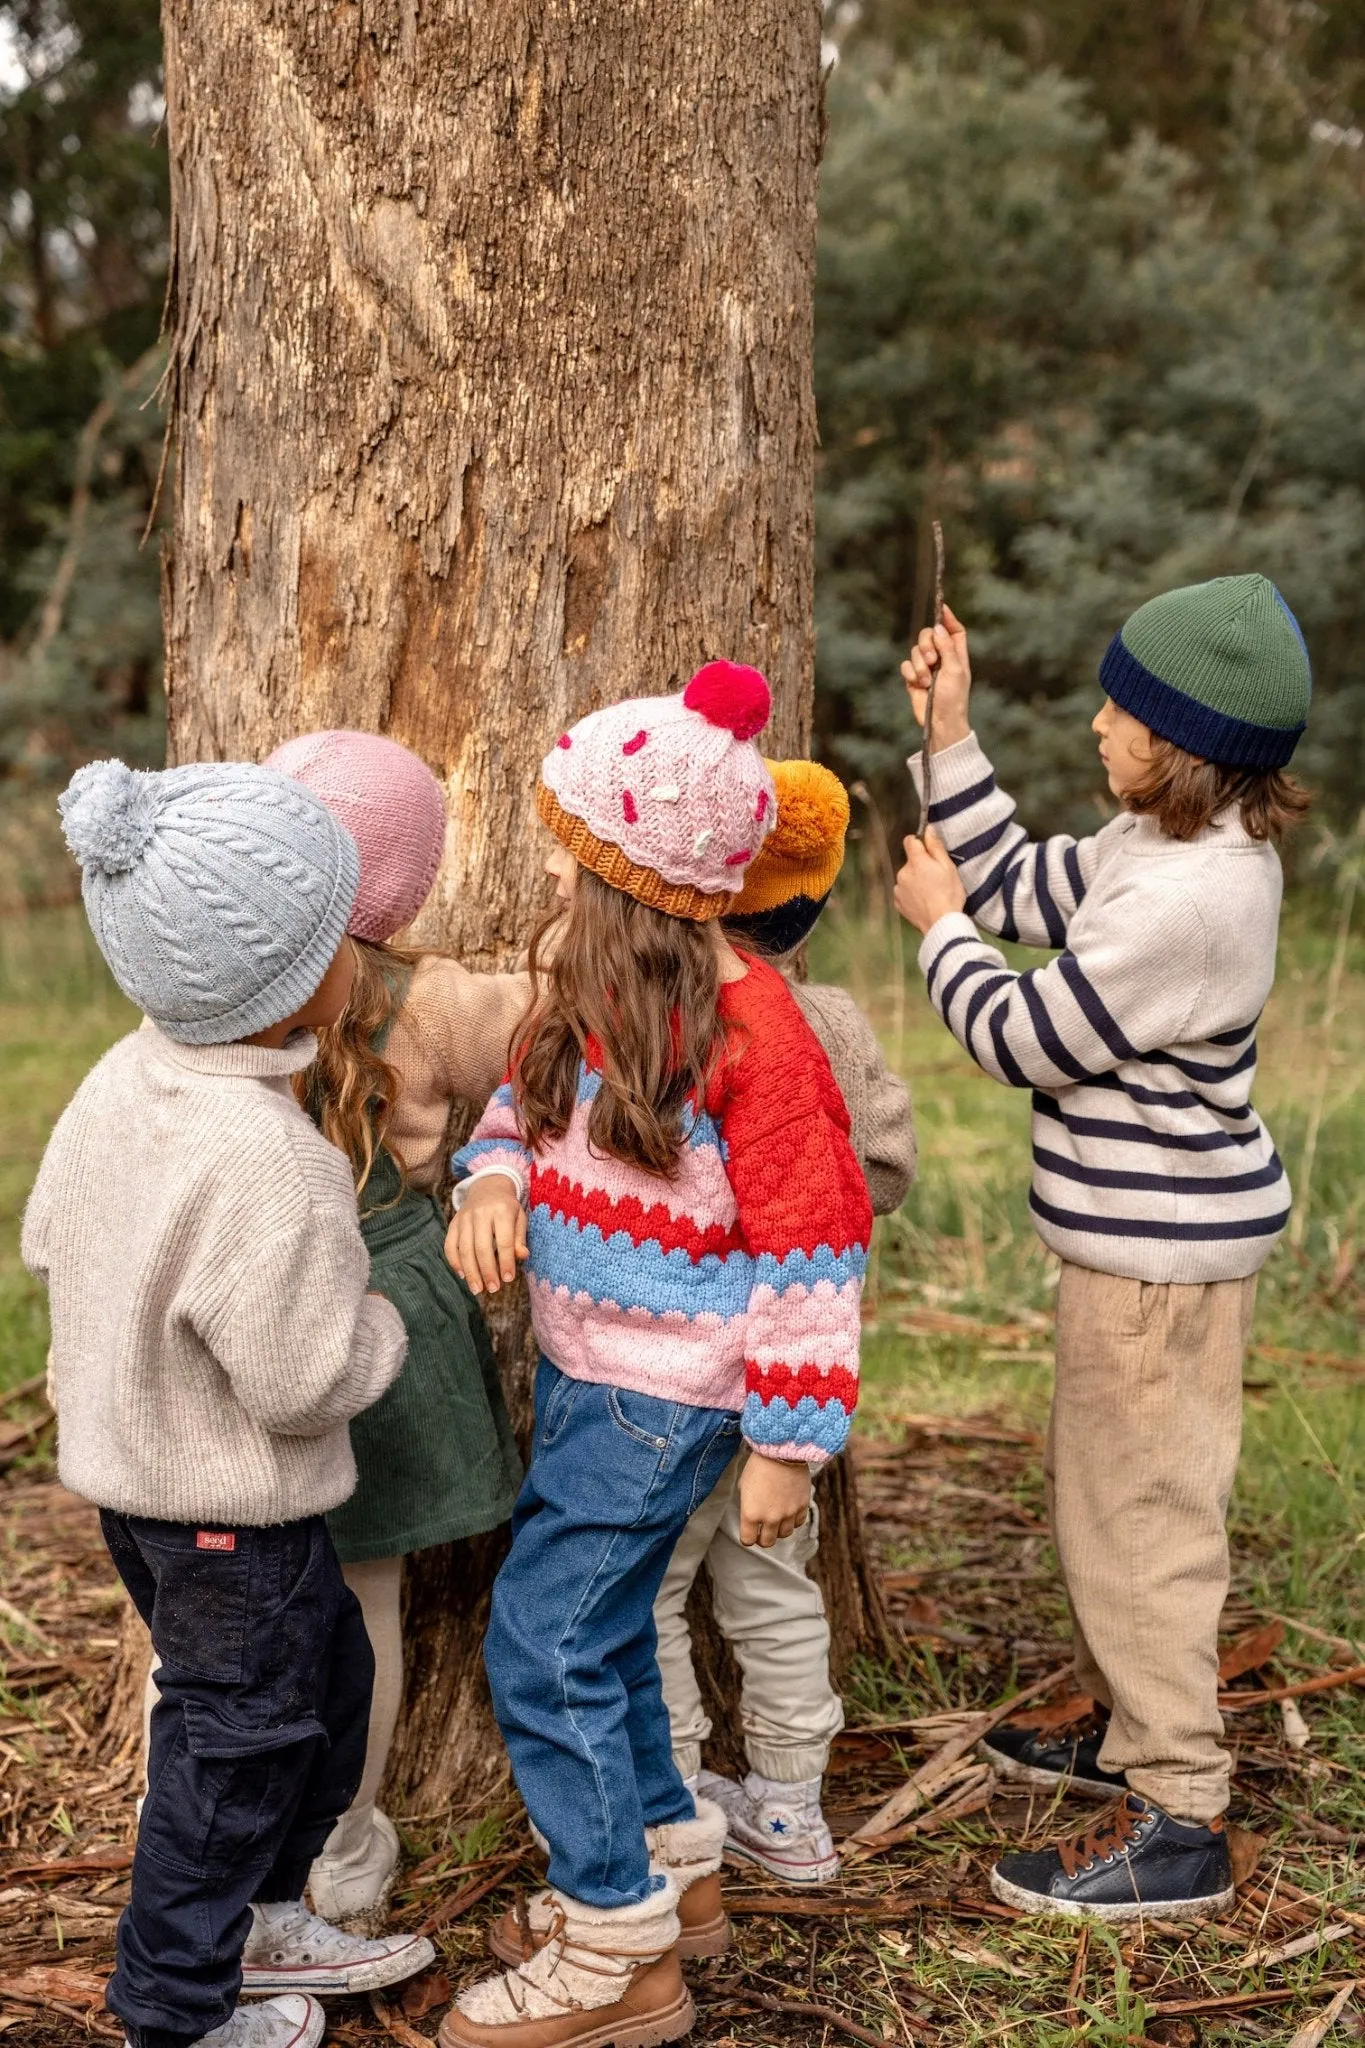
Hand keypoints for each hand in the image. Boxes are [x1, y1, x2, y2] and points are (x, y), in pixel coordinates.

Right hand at [445, 1176, 528, 1295]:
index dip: (506, 1261)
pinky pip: (449, 1245)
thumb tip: (522, 1256)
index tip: (508, 1279)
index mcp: (502, 1210)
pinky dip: (454, 1262)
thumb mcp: (520, 1218)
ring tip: (477, 1289)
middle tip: (493, 1289)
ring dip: (470, 1271)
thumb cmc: (507, 1208)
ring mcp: (464, 1218)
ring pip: (464, 1249)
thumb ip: (520, 1238)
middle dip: (487, 1271)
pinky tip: (463, 1275)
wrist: (487, 1187)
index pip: (504, 1241)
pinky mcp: (453, 1223)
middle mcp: (481, 1213)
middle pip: (482, 1247)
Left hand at [738, 1453, 810, 1547]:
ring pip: (784, 1535)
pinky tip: (789, 1511)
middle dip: (763, 1538)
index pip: (748, 1540)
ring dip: (778, 1530)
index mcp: (751, 1514)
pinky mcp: (802, 1506)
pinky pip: (798, 1523)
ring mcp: (788, 1514)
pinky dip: (793, 1520)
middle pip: (767, 1542)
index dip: (747, 1537)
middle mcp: (770, 1518)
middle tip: (762, 1532)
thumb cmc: (759, 1464)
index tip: (749, 1533)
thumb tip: (752, 1514)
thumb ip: (747, 1505)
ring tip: (776, 1520)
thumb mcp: (744, 1485)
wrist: (781, 1450)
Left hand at [894, 828, 966, 933]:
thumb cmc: (949, 894)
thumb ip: (935, 847)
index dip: (919, 843)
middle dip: (920, 866)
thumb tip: (928, 829)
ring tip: (931, 892)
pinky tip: (924, 901)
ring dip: (915, 881)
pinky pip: (903, 892)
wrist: (941, 923)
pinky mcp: (897, 903)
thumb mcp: (948, 867)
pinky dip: (911, 894)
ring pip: (906, 877)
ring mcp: (898, 889)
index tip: (929, 851)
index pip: (910, 841)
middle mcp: (903, 873)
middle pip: (910, 862)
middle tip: (936, 878)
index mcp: (916, 861)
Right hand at [901, 602, 971, 749]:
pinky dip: (910, 673)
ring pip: (915, 650)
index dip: (948, 619)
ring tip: (926, 681)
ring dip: (919, 665)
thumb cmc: (953, 698)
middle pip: (930, 635)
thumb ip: (947, 647)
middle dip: (927, 645)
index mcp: (957, 654)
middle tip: (931, 659)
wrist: (939, 721)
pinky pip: (906, 665)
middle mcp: (941, 658)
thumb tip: (938, 627)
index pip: (954, 630)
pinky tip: (918, 684)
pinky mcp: (913, 677)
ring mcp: (926, 667)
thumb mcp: (955, 670)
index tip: (942, 607)